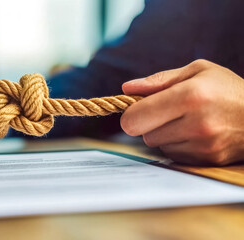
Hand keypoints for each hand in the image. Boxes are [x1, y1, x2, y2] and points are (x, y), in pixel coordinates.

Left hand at [120, 59, 243, 165]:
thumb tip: (127, 89)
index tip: (135, 109)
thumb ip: (158, 80)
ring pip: (158, 145)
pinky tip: (195, 134)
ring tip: (187, 120)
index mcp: (189, 96)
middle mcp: (196, 124)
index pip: (136, 118)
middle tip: (167, 111)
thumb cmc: (227, 88)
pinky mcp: (207, 160)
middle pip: (144, 134)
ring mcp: (202, 145)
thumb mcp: (197, 71)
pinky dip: (178, 145)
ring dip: (164, 134)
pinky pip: (174, 155)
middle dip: (149, 123)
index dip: (130, 114)